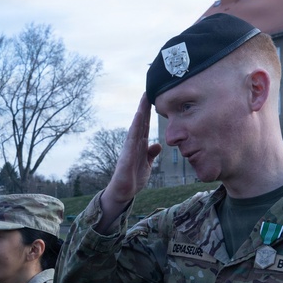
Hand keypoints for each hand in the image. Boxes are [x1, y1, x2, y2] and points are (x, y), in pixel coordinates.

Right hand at [98, 93, 162, 229]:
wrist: (123, 192)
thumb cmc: (133, 177)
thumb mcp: (147, 164)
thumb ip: (151, 153)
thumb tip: (158, 144)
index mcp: (139, 145)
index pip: (145, 125)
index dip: (149, 112)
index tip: (153, 97)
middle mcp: (133, 143)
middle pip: (140, 122)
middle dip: (144, 107)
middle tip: (148, 90)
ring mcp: (129, 148)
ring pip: (136, 127)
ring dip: (140, 113)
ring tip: (144, 99)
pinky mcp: (126, 156)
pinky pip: (131, 139)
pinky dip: (135, 127)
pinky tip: (138, 118)